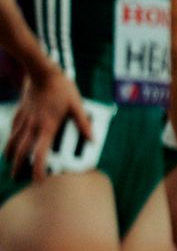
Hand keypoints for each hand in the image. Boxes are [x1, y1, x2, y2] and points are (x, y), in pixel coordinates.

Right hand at [6, 60, 92, 181]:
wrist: (41, 71)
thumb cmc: (61, 87)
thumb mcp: (76, 103)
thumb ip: (83, 122)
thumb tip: (92, 139)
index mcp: (47, 126)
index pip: (40, 153)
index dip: (39, 168)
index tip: (38, 180)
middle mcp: (33, 125)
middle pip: (22, 151)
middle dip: (18, 166)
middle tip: (17, 177)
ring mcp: (25, 119)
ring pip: (13, 141)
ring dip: (11, 154)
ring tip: (10, 163)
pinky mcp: (20, 111)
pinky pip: (13, 129)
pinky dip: (10, 138)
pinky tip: (10, 143)